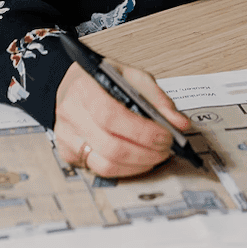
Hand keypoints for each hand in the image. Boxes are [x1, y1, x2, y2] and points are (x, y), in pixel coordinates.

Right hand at [54, 60, 191, 177]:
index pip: (111, 115)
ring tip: (156, 155)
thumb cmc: (102, 80)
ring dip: (138, 165)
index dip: (142, 131)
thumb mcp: (131, 77)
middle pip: (110, 146)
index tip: (166, 135)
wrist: (73, 85)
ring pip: (106, 165)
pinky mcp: (68, 154)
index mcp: (84, 88)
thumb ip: (157, 99)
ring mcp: (66, 137)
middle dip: (146, 152)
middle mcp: (70, 114)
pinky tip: (138, 160)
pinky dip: (126, 169)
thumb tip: (180, 123)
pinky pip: (100, 171)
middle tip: (166, 148)